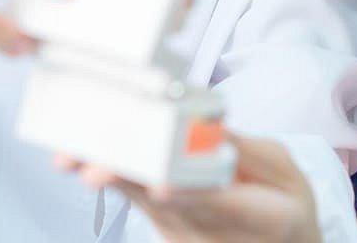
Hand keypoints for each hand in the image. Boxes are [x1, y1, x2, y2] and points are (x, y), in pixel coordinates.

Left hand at [55, 134, 320, 242]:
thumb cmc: (284, 204)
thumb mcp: (284, 171)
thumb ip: (247, 150)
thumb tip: (210, 125)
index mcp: (256, 216)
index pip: (216, 204)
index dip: (186, 193)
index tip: (161, 184)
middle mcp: (211, 232)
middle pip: (163, 203)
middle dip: (127, 181)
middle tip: (93, 169)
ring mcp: (183, 236)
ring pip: (141, 203)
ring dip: (108, 176)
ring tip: (72, 157)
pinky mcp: (165, 230)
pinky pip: (137, 201)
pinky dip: (115, 177)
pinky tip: (85, 157)